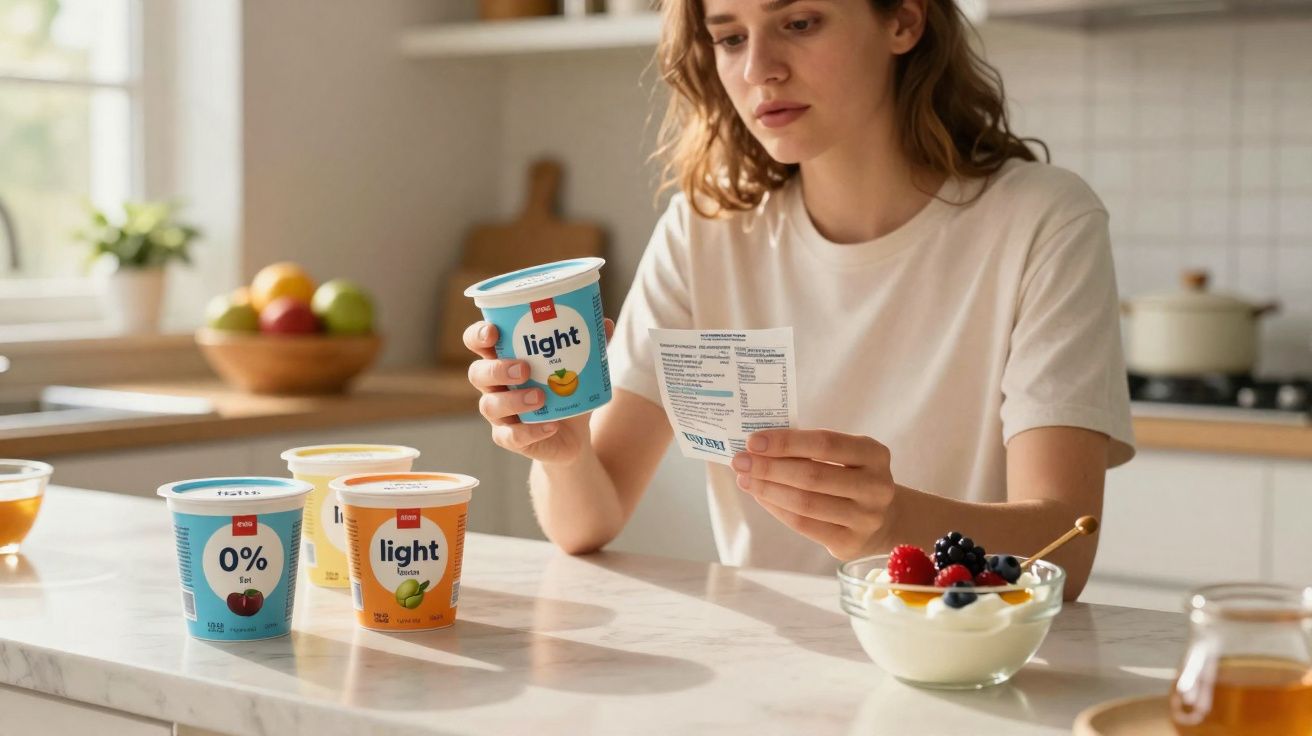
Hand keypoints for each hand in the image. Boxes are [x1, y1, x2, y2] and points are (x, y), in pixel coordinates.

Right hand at [464, 319, 613, 464]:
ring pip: (490, 406)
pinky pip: (510, 437)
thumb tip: (606, 324)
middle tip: (524, 368)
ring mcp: (500, 414)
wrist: (573, 436)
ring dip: (513, 400)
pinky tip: (550, 426)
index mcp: (504, 359)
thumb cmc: (567, 391)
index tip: (493, 331)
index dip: (478, 335)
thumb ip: (591, 346)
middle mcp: (495, 386)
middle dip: (497, 369)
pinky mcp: (510, 439)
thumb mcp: (580, 368)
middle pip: (477, 373)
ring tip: (540, 397)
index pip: (478, 343)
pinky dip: (530, 432)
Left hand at [731, 429, 895, 560]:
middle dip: (769, 467)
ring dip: (767, 489)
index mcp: (874, 454)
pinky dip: (776, 508)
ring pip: (805, 503)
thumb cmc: (851, 477)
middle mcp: (876, 487)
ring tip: (745, 478)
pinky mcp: (850, 542)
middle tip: (739, 460)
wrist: (882, 519)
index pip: (825, 444)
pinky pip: (803, 524)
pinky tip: (760, 496)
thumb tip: (758, 447)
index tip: (754, 441)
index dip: (786, 442)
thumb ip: (810, 449)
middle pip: (812, 476)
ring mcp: (866, 518)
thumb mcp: (845, 456)